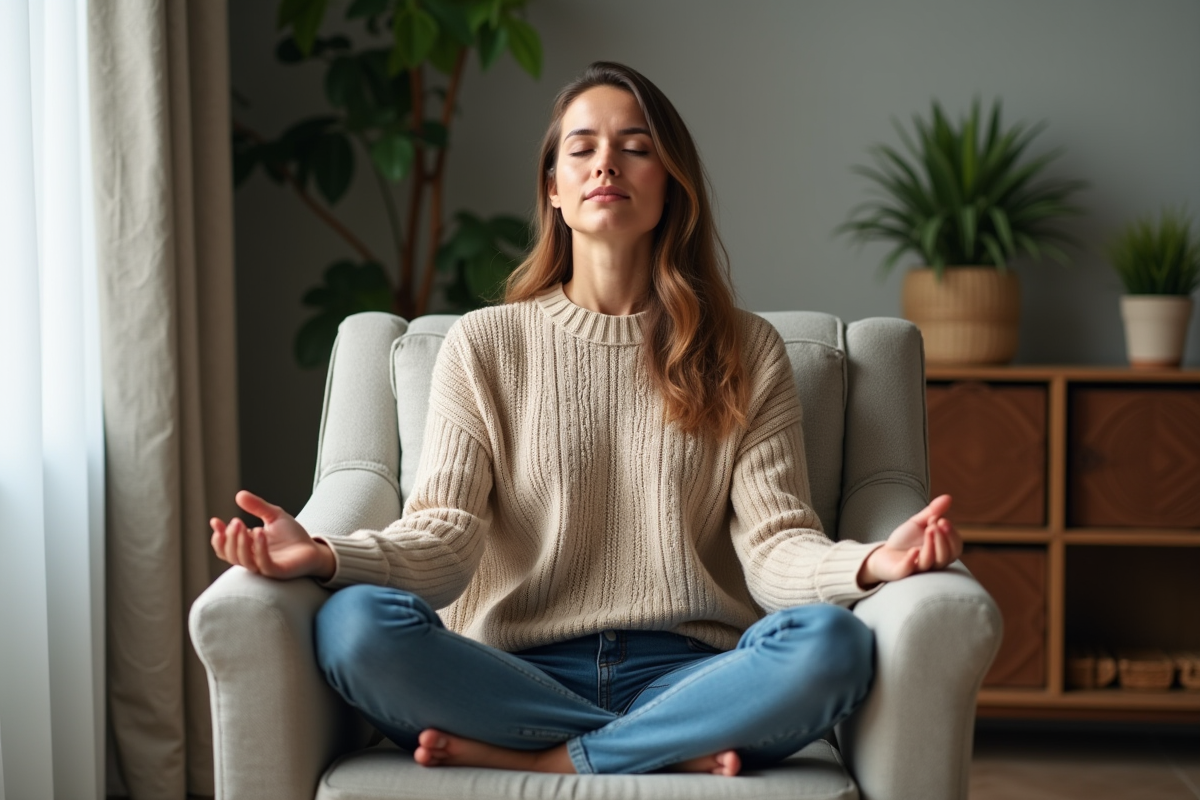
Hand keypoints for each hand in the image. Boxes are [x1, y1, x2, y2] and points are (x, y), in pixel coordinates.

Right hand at [210, 490, 334, 580]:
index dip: (218, 536)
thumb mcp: (274, 516)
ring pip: (243, 561)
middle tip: (236, 522)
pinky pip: (263, 564)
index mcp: (247, 549)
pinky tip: (260, 533)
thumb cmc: (292, 535)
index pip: (225, 547)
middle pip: (231, 554)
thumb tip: (239, 495)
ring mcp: (264, 568)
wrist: (314, 548)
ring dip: (240, 543)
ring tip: (244, 526)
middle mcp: (252, 560)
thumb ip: (257, 507)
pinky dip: (259, 549)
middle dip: (230, 538)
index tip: (215, 521)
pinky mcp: (277, 572)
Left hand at [857, 494, 962, 587]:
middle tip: (937, 523)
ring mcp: (917, 569)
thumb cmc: (905, 541)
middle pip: (946, 557)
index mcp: (940, 552)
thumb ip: (933, 512)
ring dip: (931, 545)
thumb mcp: (918, 523)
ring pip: (930, 562)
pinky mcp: (900, 573)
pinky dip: (911, 560)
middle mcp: (932, 563)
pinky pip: (908, 569)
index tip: (941, 520)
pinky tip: (914, 551)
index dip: (951, 534)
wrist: (883, 554)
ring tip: (929, 529)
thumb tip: (948, 497)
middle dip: (944, 540)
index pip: (955, 547)